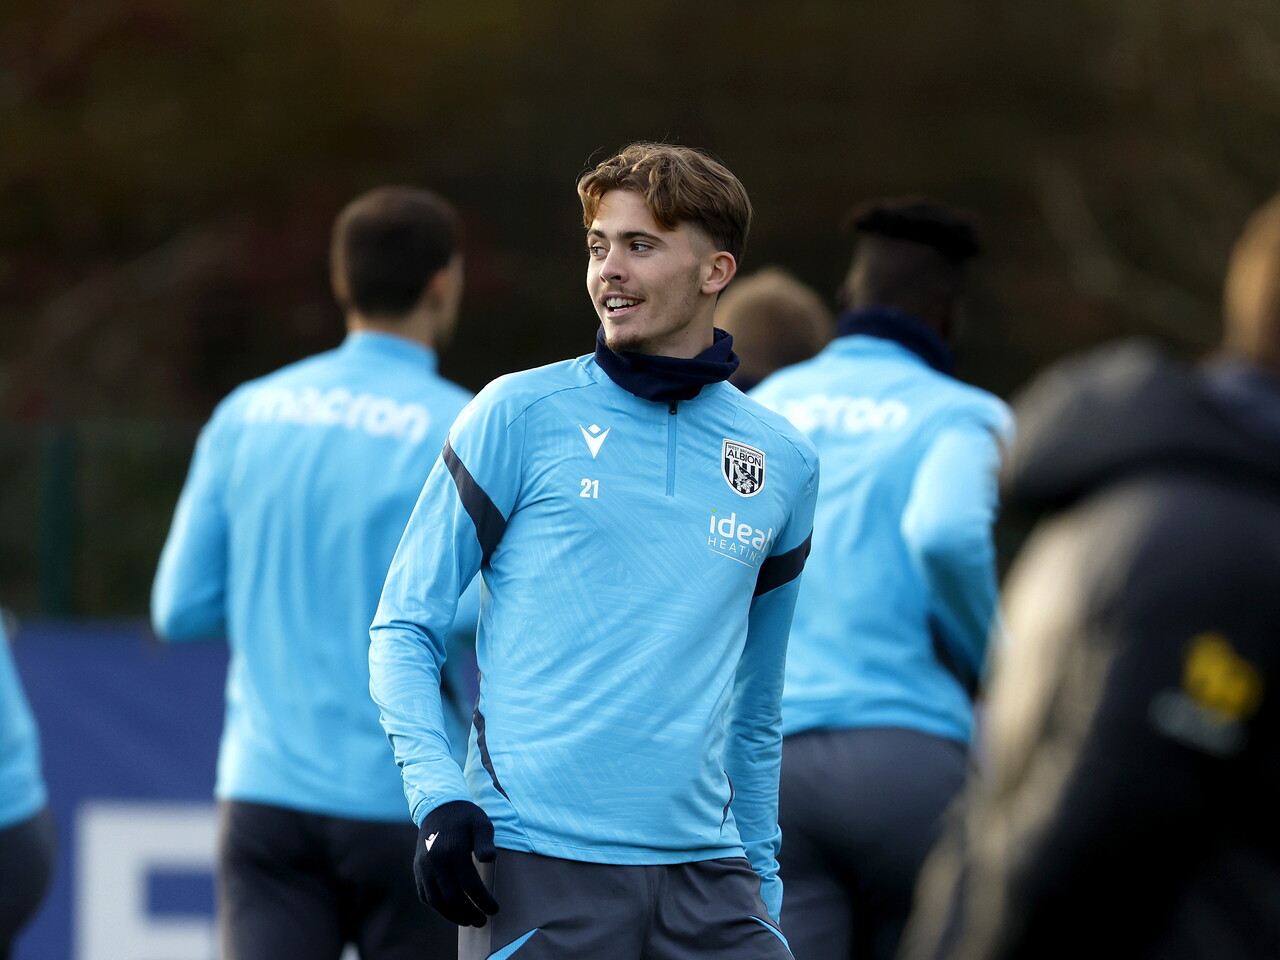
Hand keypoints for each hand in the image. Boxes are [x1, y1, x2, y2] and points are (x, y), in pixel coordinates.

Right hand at [414, 800, 498, 926]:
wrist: (438, 807)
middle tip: (482, 921)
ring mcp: (423, 867)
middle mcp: (435, 862)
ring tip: (468, 921)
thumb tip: (489, 860)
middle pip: (452, 898)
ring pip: (436, 901)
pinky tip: (451, 911)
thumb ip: (485, 842)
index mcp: (453, 851)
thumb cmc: (465, 817)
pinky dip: (438, 907)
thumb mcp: (481, 823)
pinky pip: (425, 896)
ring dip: (453, 915)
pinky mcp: (417, 870)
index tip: (494, 910)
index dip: (483, 901)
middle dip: (469, 913)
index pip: (470, 885)